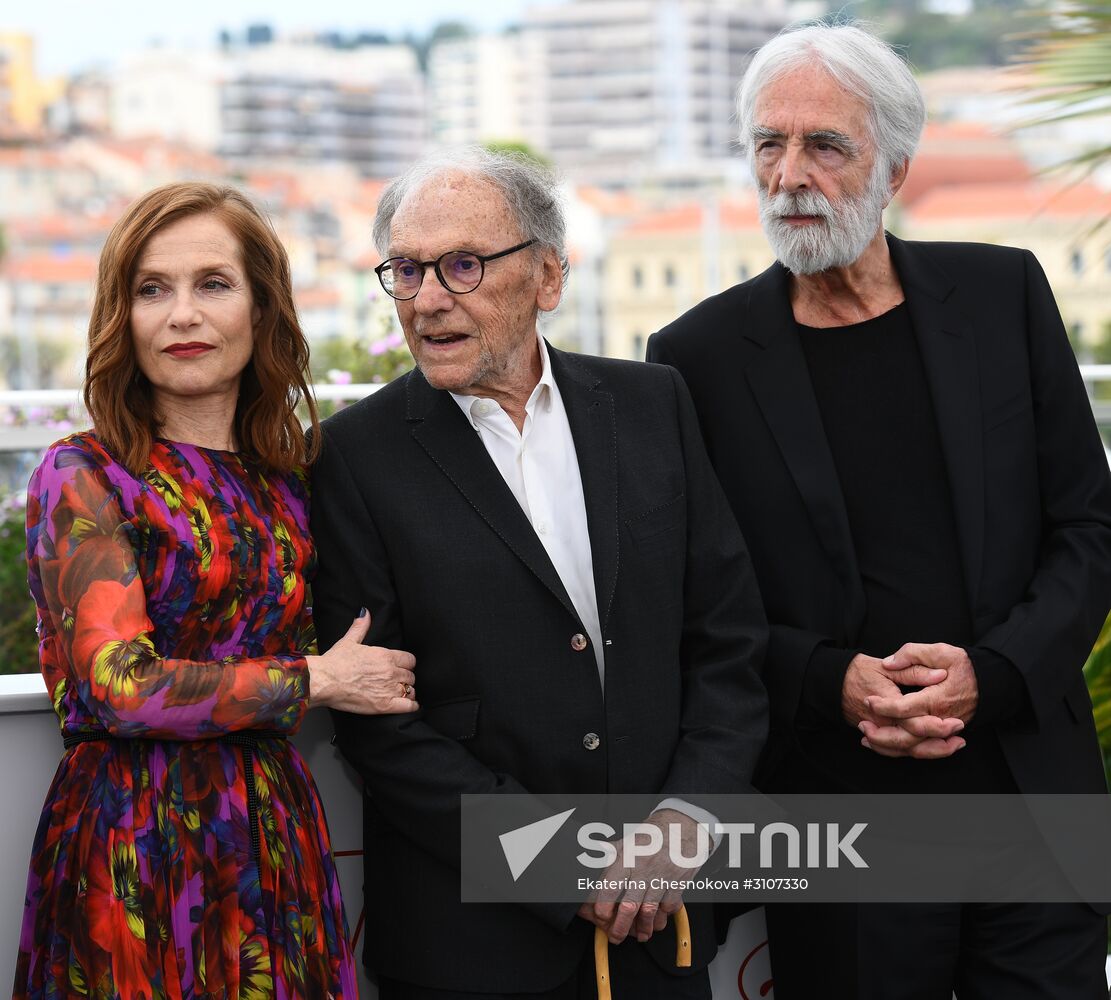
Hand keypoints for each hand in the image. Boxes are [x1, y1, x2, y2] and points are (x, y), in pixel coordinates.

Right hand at [306, 610, 417, 713]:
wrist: (323, 681)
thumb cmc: (334, 662)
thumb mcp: (349, 640)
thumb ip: (361, 626)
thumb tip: (365, 613)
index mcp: (385, 655)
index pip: (410, 660)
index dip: (407, 664)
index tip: (402, 667)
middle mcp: (390, 671)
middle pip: (410, 675)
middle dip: (405, 678)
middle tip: (397, 681)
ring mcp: (388, 689)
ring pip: (410, 690)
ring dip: (406, 691)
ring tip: (401, 693)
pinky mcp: (384, 705)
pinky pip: (408, 706)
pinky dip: (411, 706)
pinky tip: (409, 705)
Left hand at [578, 809, 705, 944]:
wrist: (681, 826)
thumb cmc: (650, 836)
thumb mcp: (626, 842)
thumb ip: (608, 857)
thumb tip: (589, 866)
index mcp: (627, 857)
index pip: (611, 886)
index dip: (604, 905)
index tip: (600, 916)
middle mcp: (644, 868)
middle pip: (630, 905)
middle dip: (621, 926)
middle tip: (615, 936)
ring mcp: (662, 876)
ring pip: (650, 911)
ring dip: (644, 928)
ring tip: (640, 935)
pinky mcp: (678, 882)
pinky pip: (669, 907)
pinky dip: (663, 917)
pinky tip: (658, 920)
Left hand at [860, 644, 977, 759]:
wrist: (991, 683)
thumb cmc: (965, 666)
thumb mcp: (942, 651)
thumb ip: (913, 654)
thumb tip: (889, 663)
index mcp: (936, 699)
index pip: (905, 709)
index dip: (884, 706)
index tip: (868, 699)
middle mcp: (939, 719)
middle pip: (907, 737)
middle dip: (882, 735)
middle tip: (862, 725)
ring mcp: (942, 730)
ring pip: (913, 747)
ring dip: (888, 746)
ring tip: (866, 738)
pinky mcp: (942, 734)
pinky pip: (921, 749)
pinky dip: (901, 750)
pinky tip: (883, 744)